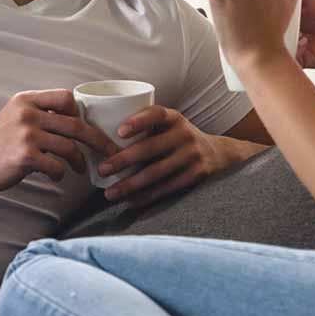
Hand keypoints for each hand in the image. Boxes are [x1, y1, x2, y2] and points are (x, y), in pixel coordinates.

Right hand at [0, 89, 120, 194]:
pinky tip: (57, 176)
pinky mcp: (25, 157)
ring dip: (80, 161)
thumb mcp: (16, 116)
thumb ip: (41, 113)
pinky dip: (61, 174)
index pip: (66, 97)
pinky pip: (57, 166)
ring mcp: (26, 135)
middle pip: (76, 125)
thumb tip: (77, 119)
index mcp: (26, 100)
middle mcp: (27, 114)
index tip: (85, 127)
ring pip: (70, 147)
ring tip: (80, 168)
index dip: (80, 113)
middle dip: (98, 140)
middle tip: (109, 151)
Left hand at [96, 105, 231, 205]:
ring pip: (157, 172)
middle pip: (150, 148)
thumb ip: (144, 126)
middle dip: (123, 160)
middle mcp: (184, 133)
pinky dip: (147, 196)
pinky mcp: (196, 174)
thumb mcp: (167, 125)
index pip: (155, 114)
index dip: (138, 121)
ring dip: (130, 184)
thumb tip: (97, 135)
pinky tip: (130, 201)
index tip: (119, 132)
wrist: (217, 153)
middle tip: (102, 170)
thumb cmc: (176, 137)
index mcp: (173, 117)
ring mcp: (192, 155)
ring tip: (110, 193)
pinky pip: (167, 188)